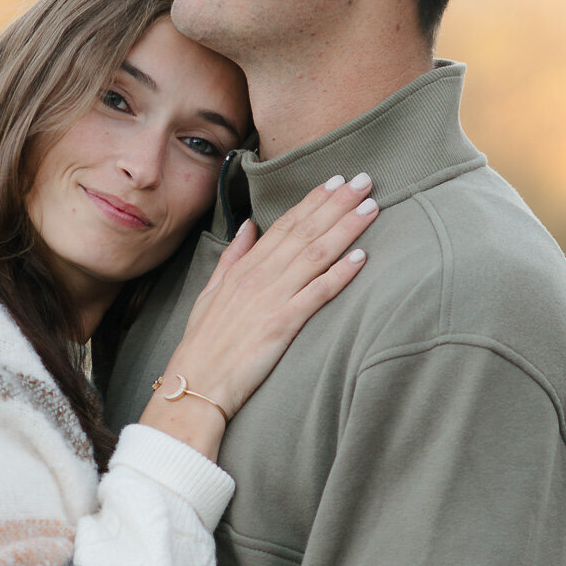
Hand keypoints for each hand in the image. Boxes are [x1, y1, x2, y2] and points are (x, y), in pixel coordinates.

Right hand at [141, 174, 376, 452]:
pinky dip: (340, 273)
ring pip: (315, 255)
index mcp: (244, 268)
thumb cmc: (202, 344)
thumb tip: (249, 225)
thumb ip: (232, 257)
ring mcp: (271, 299)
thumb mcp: (210, 292)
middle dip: (337, 204)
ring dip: (345, 229)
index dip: (312, 201)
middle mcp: (259, 277)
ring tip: (370, 207)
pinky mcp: (281, 325)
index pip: (284, 225)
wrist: (194, 384)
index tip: (335, 181)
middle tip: (365, 180)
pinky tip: (361, 257)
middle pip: (305, 232)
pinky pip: (317, 294)